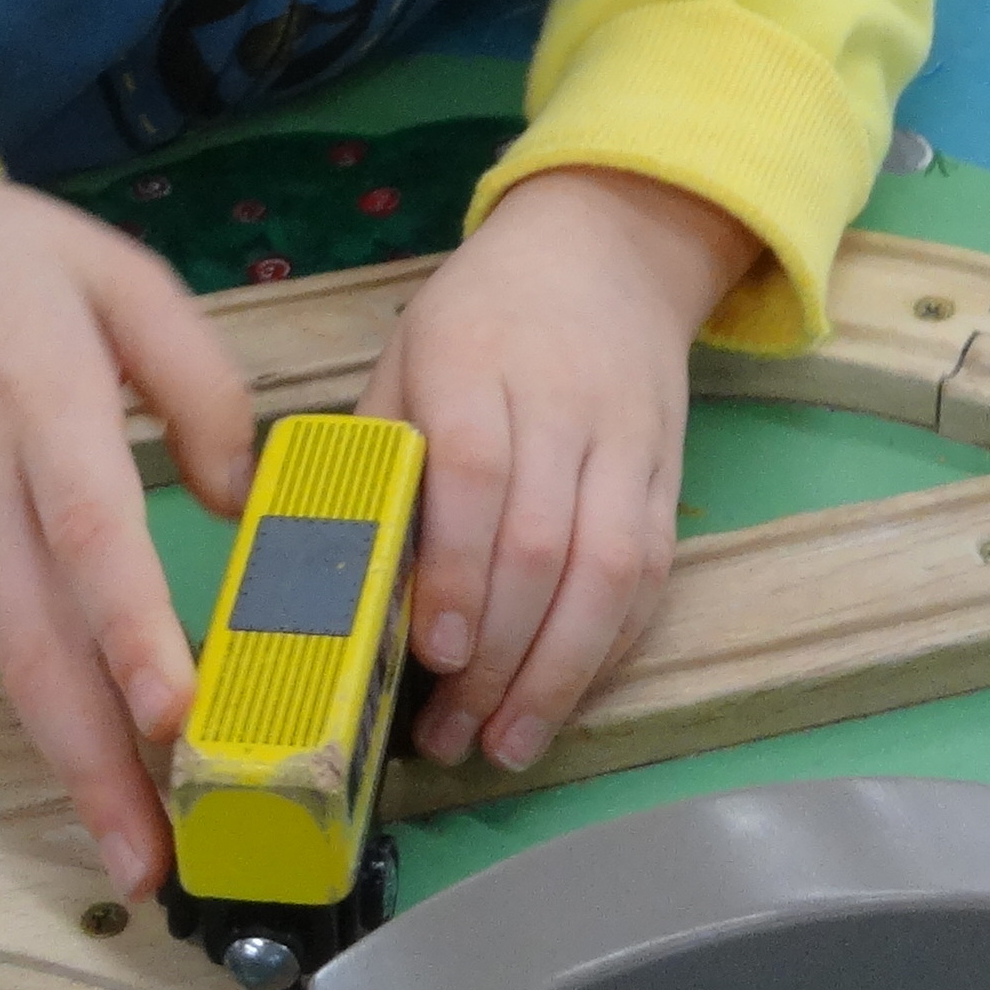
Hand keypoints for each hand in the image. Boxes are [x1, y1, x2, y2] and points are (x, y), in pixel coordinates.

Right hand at [0, 155, 255, 897]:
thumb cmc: (1, 261)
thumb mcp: (120, 273)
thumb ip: (199, 382)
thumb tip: (238, 501)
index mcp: (40, 395)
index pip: (87, 527)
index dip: (128, 628)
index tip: (172, 716)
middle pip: (35, 643)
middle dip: (95, 765)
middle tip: (152, 861)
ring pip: (11, 660)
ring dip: (74, 757)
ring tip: (147, 843)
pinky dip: (50, 695)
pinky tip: (103, 747)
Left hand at [359, 167, 754, 775]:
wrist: (608, 248)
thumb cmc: (480, 320)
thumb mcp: (406, 357)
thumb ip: (375, 457)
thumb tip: (321, 575)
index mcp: (475, 360)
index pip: (474, 470)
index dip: (458, 569)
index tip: (435, 652)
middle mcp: (562, 401)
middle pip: (544, 539)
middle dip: (499, 654)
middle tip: (450, 734)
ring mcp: (627, 440)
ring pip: (613, 569)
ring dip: (560, 671)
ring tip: (507, 742)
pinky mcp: (668, 473)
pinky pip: (652, 574)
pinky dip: (609, 647)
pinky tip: (563, 696)